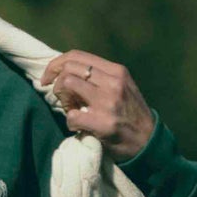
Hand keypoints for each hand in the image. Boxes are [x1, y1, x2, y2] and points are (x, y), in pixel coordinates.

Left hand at [39, 51, 155, 162]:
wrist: (148, 141)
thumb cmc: (130, 115)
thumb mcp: (121, 87)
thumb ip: (99, 79)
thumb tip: (66, 74)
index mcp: (116, 70)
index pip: (77, 55)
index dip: (56, 64)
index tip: (48, 77)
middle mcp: (113, 82)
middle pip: (69, 67)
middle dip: (55, 81)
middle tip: (59, 97)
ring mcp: (108, 102)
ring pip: (67, 84)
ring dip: (62, 98)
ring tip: (72, 109)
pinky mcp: (103, 123)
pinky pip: (72, 115)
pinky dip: (71, 122)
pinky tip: (80, 127)